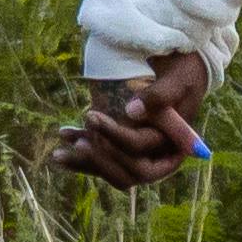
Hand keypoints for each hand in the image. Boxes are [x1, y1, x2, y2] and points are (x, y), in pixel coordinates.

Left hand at [51, 51, 210, 189]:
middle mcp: (157, 158)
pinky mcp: (124, 146)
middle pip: (126, 173)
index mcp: (175, 150)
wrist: (178, 67)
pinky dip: (81, 151)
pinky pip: (102, 156)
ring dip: (84, 161)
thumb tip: (131, 112)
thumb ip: (160, 96)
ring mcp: (139, 155)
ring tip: (59, 152)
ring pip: (111, 169)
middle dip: (99, 158)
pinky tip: (64, 135)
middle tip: (78, 140)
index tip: (94, 117)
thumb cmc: (183, 71)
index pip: (143, 157)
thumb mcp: (178, 79)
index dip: (117, 140)